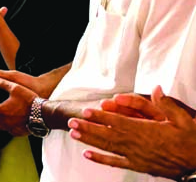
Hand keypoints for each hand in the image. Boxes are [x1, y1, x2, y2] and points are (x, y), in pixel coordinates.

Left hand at [0, 65, 39, 135]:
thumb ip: (3, 82)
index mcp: (2, 110)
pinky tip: (0, 127)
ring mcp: (11, 128)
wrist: (44, 114)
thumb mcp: (16, 87)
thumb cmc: (31, 101)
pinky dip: (0, 128)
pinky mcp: (18, 131)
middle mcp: (5, 121)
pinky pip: (6, 131)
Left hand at [68, 86, 195, 178]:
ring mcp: (136, 156)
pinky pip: (116, 163)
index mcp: (147, 130)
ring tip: (73, 134)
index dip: (101, 117)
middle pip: (107, 134)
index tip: (86, 112)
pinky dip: (101, 159)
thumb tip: (156, 88)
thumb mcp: (184, 119)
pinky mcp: (139, 166)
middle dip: (88, 128)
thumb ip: (167, 104)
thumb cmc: (192, 140)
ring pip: (108, 147)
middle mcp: (138, 144)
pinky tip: (87, 155)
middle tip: (71, 122)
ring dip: (90, 140)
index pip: (118, 122)